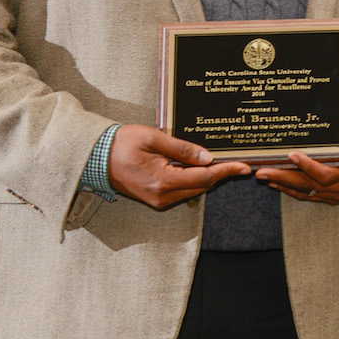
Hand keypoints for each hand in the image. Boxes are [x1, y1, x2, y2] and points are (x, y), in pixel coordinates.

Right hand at [107, 124, 250, 209]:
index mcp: (163, 181)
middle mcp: (162, 196)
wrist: (94, 158)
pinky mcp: (155, 199)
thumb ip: (182, 149)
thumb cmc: (121, 144)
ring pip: (193, 190)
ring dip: (208, 177)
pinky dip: (194, 180)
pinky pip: (182, 191)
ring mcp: (158, 200)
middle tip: (237, 161)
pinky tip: (199, 167)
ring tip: (222, 161)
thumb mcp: (154, 138)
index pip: (204, 177)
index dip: (226, 171)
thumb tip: (208, 158)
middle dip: (221, 174)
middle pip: (202, 186)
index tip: (244, 167)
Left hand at [254, 69, 338, 203]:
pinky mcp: (332, 195)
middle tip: (262, 171)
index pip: (328, 171)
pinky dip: (292, 190)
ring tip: (262, 175)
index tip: (292, 154)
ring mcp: (338, 192)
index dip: (309, 166)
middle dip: (285, 178)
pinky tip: (275, 183)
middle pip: (311, 185)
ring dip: (284, 184)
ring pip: (307, 192)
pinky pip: (309, 195)